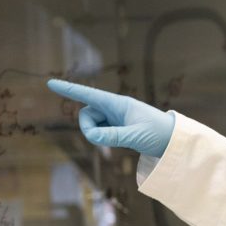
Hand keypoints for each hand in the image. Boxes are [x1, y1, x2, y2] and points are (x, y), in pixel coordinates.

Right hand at [47, 79, 174, 157]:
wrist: (175, 141)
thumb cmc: (159, 134)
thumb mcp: (136, 136)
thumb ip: (113, 136)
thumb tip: (91, 137)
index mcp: (119, 104)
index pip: (89, 95)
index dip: (70, 90)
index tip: (51, 83)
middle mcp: (116, 108)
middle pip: (88, 114)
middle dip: (88, 127)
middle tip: (100, 140)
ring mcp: (117, 118)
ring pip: (93, 124)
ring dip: (97, 134)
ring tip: (118, 141)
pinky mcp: (120, 128)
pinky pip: (102, 131)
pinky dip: (103, 138)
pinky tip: (120, 142)